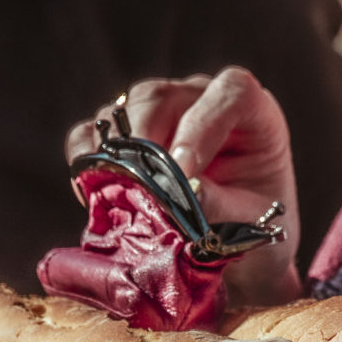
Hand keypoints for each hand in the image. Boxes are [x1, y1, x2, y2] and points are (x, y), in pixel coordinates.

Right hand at [66, 67, 302, 305]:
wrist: (237, 249)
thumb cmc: (254, 228)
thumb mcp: (250, 223)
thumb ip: (220, 205)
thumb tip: (179, 192)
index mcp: (252, 112)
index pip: (231, 92)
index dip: (202, 127)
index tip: (186, 173)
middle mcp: (202, 100)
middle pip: (161, 96)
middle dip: (145, 142)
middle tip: (141, 189)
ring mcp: (160, 112)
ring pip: (124, 109)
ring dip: (116, 153)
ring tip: (120, 195)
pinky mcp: (125, 134)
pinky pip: (92, 132)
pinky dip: (87, 161)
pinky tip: (94, 193)